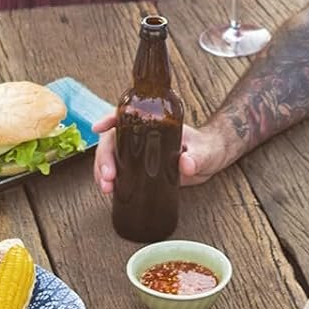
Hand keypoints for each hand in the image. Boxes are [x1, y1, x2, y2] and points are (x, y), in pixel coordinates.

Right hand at [91, 113, 231, 195]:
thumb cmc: (208, 148)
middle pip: (113, 140)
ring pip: (112, 157)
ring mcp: (139, 153)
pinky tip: (109, 191)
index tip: (98, 129)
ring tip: (107, 189)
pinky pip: (120, 172)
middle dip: (104, 157)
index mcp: (155, 124)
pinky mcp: (140, 169)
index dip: (109, 120)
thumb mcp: (204, 151)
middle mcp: (142, 136)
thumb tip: (185, 164)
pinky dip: (111, 181)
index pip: (126, 117)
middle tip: (108, 177)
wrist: (210, 161)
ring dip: (103, 172)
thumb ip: (197, 157)